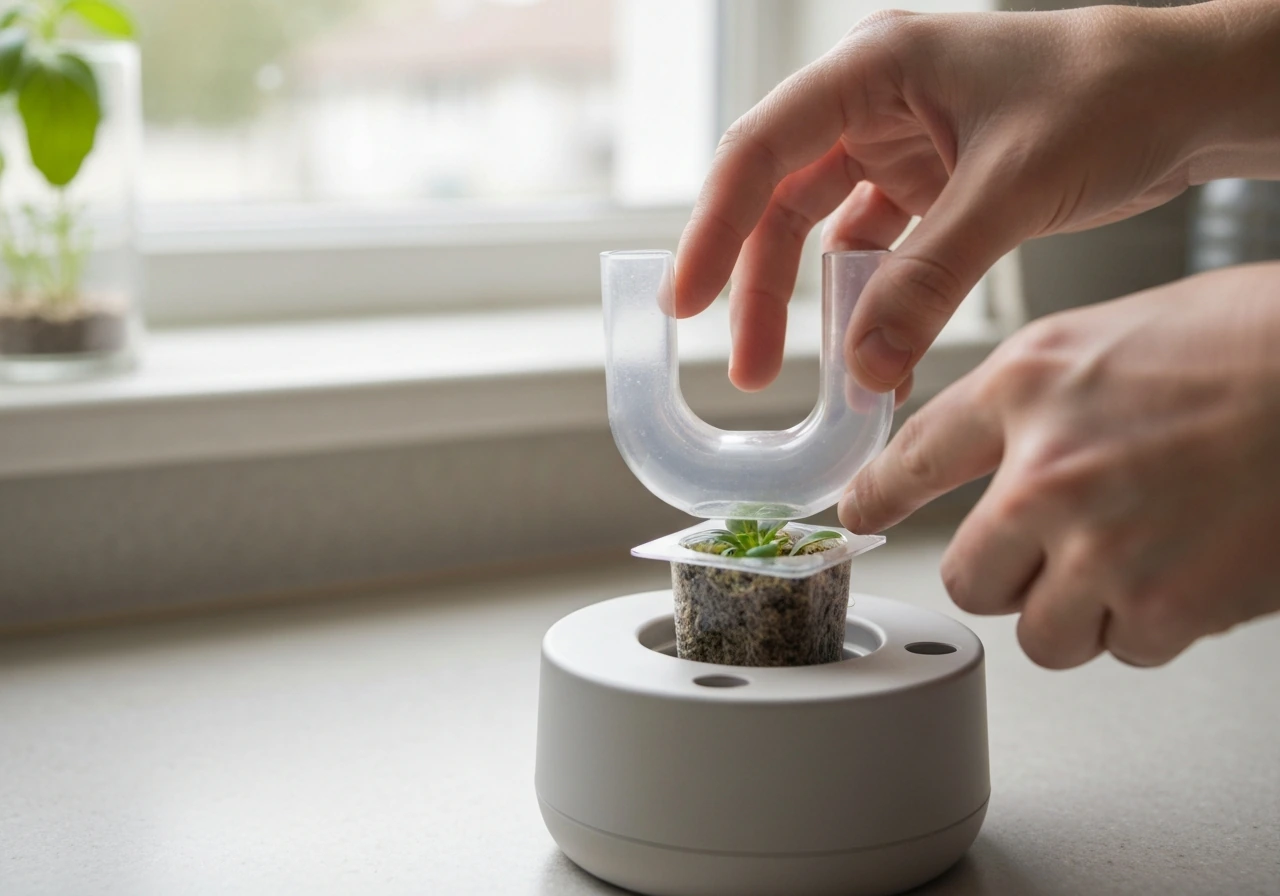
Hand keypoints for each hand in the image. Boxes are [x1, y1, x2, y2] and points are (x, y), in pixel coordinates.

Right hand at [674, 0, 1279, 397]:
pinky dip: (874, 304)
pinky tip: (874, 353)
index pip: (761, 150)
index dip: (713, 229)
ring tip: (806, 373)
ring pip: (823, 233)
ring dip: (811, 304)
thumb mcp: (1012, 186)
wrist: (1196, 96)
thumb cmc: (1117, 94)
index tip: (687, 302)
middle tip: (747, 367)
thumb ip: (930, 277)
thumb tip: (864, 365)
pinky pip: (881, 254)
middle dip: (758, 287)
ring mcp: (902, 145)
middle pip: (781, 201)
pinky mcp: (933, 184)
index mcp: (875, 68)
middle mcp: (875, 103)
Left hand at [839, 263, 1279, 668]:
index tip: (856, 517)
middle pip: (968, 578)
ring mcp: (1104, 545)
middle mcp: (1048, 469)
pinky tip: (1189, 568)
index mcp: (1028, 386)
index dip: (876, 497)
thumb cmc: (1253, 344)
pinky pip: (1124, 649)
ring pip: (1042, 632)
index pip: (913, 457)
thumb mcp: (1107, 338)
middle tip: (1046, 555)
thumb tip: (988, 458)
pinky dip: (1152, 624)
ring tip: (1135, 558)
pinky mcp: (1169, 606)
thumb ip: (1030, 401)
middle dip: (1004, 576)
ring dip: (1079, 610)